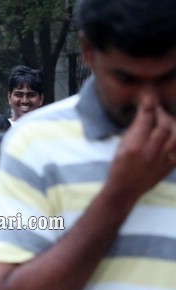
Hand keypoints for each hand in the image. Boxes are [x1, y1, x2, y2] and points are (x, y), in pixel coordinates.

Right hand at [107, 87, 175, 201]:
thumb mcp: (121, 147)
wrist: (124, 190)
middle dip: (163, 114)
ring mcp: (162, 160)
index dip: (149, 106)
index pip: (145, 119)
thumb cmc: (118, 167)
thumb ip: (134, 131)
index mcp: (133, 146)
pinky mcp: (170, 166)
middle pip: (164, 125)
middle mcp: (149, 152)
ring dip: (173, 125)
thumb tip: (145, 115)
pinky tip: (173, 135)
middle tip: (158, 111)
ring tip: (168, 122)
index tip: (148, 100)